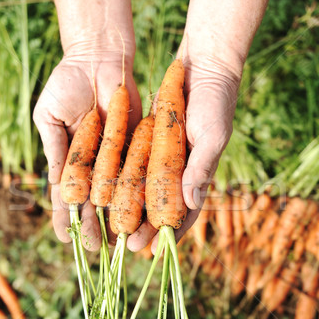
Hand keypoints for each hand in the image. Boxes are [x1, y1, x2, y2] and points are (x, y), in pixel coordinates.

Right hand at [33, 54, 141, 250]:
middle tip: (93, 247)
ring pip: (114, 194)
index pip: (65, 196)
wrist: (99, 58)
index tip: (63, 238)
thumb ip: (54, 149)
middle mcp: (93, 164)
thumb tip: (56, 185)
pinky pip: (135, 173)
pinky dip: (135, 194)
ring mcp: (114, 158)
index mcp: (69, 160)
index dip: (63, 217)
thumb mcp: (49, 116)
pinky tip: (136, 213)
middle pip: (91, 202)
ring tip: (114, 240)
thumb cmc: (67, 83)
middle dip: (90, 224)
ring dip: (113, 217)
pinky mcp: (136, 146)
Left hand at [126, 56, 238, 252]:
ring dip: (127, 210)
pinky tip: (103, 195)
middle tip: (124, 245)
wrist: (202, 67)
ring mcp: (161, 158)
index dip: (169, 234)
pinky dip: (119, 181)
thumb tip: (191, 201)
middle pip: (159, 208)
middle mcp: (178, 172)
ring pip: (141, 191)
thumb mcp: (212, 135)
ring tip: (110, 229)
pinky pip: (131, 166)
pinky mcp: (146, 143)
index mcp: (197, 176)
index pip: (184, 213)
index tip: (153, 251)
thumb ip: (201, 168)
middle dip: (143, 228)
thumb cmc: (215, 103)